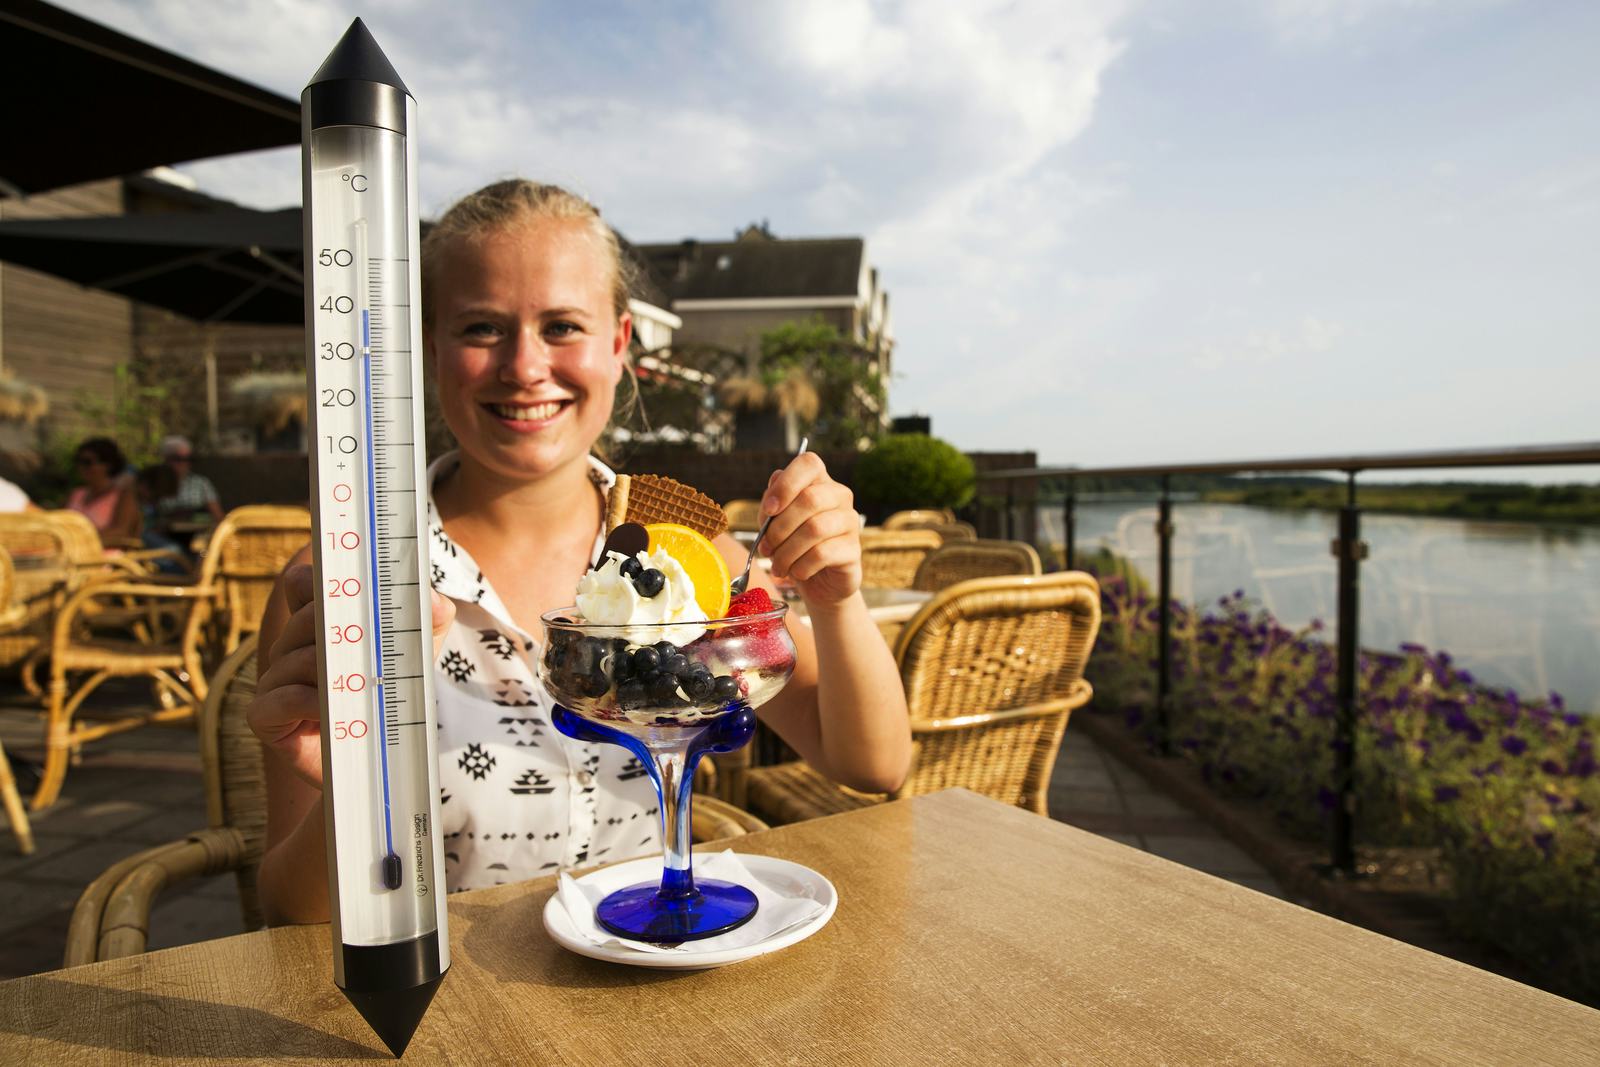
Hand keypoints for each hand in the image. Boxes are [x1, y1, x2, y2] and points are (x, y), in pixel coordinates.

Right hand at [249, 563, 455, 787]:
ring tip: (364, 687)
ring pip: (295, 660)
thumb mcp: (418, 655)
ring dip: (334, 672)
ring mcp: (273, 683)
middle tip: (372, 643)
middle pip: (305, 621)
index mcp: (317, 625)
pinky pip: (278, 700)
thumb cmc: (393, 702)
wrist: (376, 767)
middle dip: (343, 629)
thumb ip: (429, 620)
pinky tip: (336, 713)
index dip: (319, 582)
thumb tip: (435, 600)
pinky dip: (307, 702)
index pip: (301, 584)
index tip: (351, 588)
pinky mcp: (265, 719)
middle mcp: (289, 649)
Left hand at [759, 452, 861, 606]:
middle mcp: (840, 496)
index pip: (809, 463)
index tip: (769, 509)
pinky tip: (796, 573)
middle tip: (766, 548)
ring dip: (787, 552)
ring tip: (778, 565)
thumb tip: (773, 491)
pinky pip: (822, 554)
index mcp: (819, 482)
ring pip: (815, 528)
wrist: (819, 583)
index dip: (786, 484)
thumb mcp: (775, 524)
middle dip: (780, 527)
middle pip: (810, 499)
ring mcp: (850, 522)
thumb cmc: (794, 546)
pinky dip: (801, 566)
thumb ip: (772, 505)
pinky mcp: (853, 550)